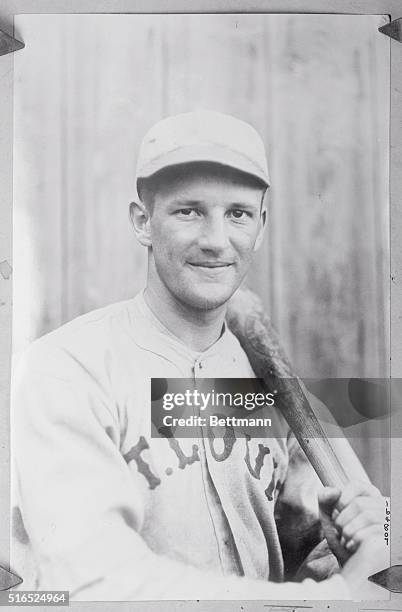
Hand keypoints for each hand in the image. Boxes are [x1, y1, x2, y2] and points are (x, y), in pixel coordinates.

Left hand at [318, 481, 388, 595]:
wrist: (354, 567)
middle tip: (339, 532)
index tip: (336, 511)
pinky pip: (375, 531)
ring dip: (348, 530)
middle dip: (342, 519)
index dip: (342, 498)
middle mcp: (384, 507)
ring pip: (368, 515)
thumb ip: (325, 502)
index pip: (357, 486)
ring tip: (345, 539)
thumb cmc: (343, 541)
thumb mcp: (330, 520)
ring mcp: (390, 523)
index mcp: (370, 497)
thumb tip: (330, 491)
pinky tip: (352, 546)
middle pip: (360, 504)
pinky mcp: (391, 539)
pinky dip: (357, 539)